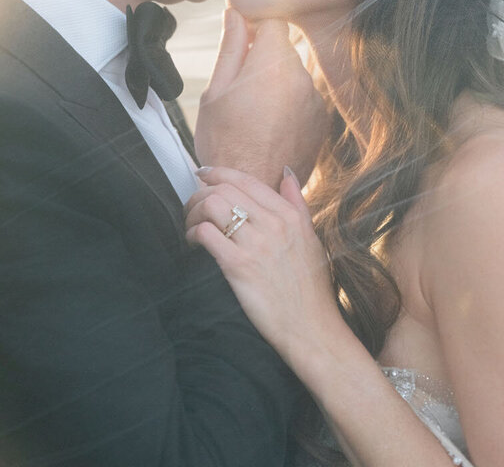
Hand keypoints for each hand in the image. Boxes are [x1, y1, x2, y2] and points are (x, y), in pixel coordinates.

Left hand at [185, 166, 342, 368]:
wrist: (313, 330)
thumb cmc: (311, 290)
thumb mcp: (312, 239)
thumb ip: (297, 204)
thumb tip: (287, 173)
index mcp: (290, 216)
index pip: (247, 180)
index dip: (218, 172)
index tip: (203, 173)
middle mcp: (274, 225)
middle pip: (224, 190)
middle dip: (200, 194)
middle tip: (192, 207)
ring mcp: (257, 244)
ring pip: (212, 205)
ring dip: (193, 212)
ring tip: (190, 226)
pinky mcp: (239, 266)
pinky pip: (207, 233)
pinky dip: (193, 233)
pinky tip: (193, 243)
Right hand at [194, 9, 325, 185]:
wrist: (252, 187)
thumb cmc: (225, 141)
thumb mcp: (215, 91)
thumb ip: (230, 47)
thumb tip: (235, 14)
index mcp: (272, 64)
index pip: (273, 22)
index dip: (255, 29)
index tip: (241, 46)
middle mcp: (301, 77)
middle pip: (284, 49)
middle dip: (264, 59)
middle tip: (240, 88)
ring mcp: (315, 100)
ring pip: (294, 75)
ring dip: (277, 83)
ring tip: (254, 114)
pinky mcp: (321, 120)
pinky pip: (304, 98)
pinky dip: (289, 105)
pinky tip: (270, 127)